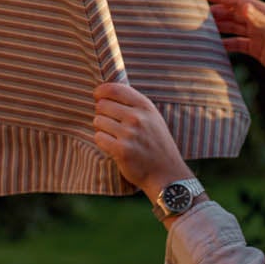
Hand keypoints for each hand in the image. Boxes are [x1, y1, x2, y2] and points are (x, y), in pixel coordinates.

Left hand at [93, 81, 192, 204]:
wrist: (167, 174)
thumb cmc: (156, 144)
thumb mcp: (152, 118)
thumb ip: (133, 104)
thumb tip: (104, 93)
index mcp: (145, 106)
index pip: (114, 89)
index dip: (101, 91)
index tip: (97, 96)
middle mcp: (137, 117)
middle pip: (101, 105)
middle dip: (102, 113)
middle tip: (112, 125)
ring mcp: (129, 134)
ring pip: (97, 121)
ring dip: (102, 129)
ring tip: (116, 137)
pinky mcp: (121, 150)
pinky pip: (98, 137)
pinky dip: (102, 142)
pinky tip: (113, 146)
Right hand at [205, 0, 264, 84]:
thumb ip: (258, 19)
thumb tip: (242, 6)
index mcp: (263, 13)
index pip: (239, 1)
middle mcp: (259, 22)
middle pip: (233, 13)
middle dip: (217, 12)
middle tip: (198, 14)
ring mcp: (257, 35)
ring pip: (233, 27)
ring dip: (219, 27)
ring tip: (203, 29)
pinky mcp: (257, 49)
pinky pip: (237, 44)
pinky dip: (226, 44)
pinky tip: (215, 46)